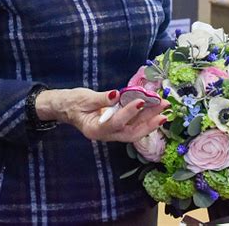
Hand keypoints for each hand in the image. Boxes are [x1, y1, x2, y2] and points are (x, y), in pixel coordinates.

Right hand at [36, 87, 168, 142]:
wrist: (65, 107)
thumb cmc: (72, 102)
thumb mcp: (84, 98)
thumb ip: (101, 98)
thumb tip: (116, 94)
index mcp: (95, 130)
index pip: (115, 123)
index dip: (129, 113)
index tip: (140, 101)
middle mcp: (106, 135)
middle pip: (131, 133)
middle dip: (148, 121)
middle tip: (163, 107)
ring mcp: (112, 132)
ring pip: (134, 130)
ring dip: (150, 119)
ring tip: (163, 107)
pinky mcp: (116, 126)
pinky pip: (132, 125)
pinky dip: (144, 117)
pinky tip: (154, 108)